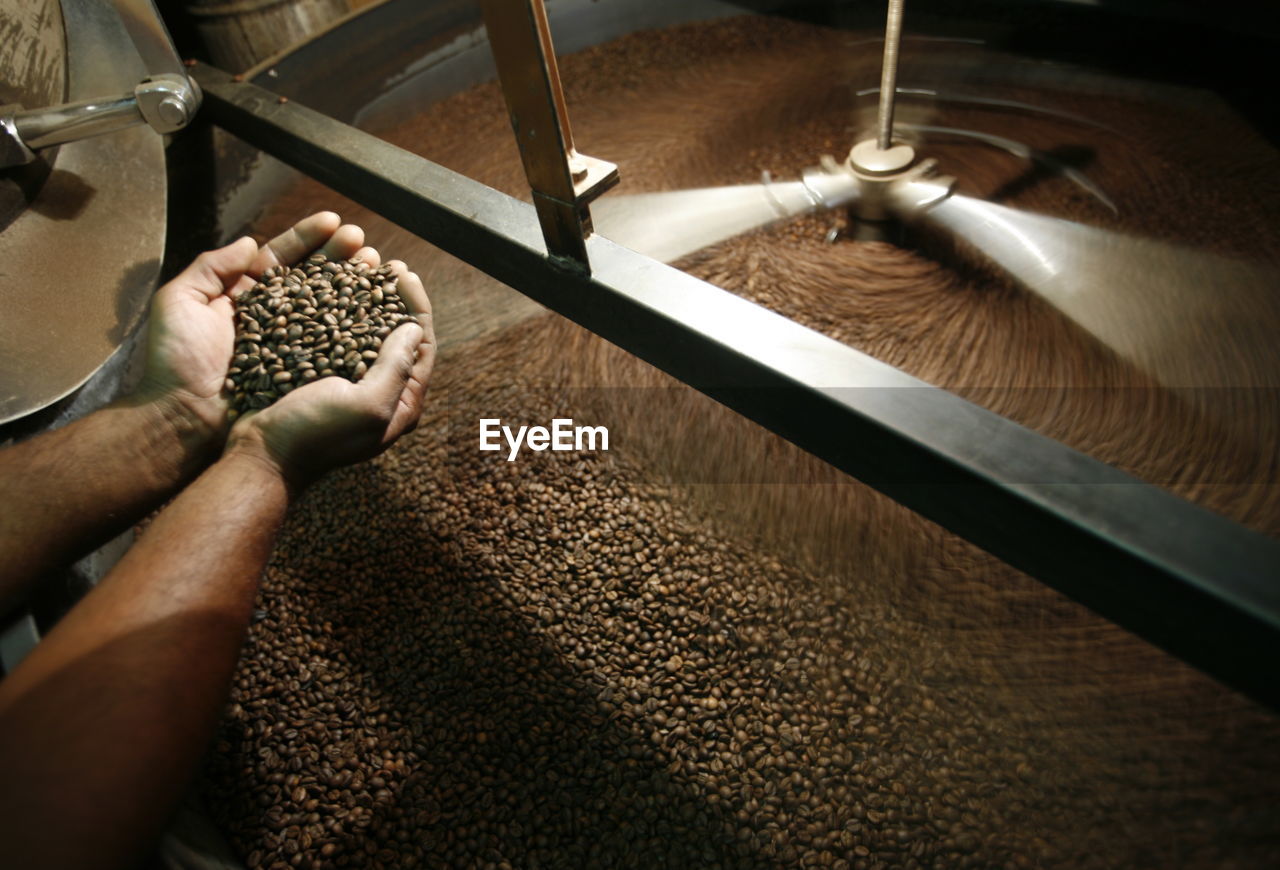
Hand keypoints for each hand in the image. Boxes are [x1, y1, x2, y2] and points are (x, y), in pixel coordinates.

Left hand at [138, 212, 374, 440]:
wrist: (184, 416)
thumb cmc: (175, 360)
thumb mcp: (180, 301)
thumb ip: (211, 267)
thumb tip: (250, 243)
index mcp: (244, 295)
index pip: (280, 258)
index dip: (307, 238)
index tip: (333, 221)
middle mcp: (271, 316)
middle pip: (312, 278)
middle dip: (339, 256)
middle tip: (364, 242)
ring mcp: (290, 343)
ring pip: (327, 307)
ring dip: (353, 285)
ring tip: (377, 267)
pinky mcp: (302, 370)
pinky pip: (330, 344)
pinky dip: (352, 326)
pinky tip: (374, 310)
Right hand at [226, 261, 435, 487]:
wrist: (262, 457)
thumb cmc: (316, 435)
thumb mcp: (367, 404)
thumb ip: (395, 368)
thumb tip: (414, 329)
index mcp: (401, 405)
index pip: (421, 347)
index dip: (417, 307)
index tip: (404, 274)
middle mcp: (380, 394)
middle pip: (397, 337)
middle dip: (395, 299)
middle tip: (388, 265)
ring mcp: (349, 385)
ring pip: (366, 332)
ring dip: (365, 299)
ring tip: (361, 268)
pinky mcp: (320, 377)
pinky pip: (335, 338)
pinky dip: (335, 312)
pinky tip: (329, 287)